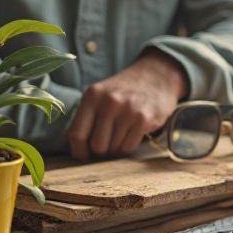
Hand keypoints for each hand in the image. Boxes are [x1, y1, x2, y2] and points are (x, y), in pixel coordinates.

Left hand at [68, 49, 187, 159]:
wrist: (155, 76)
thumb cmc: (123, 92)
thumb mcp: (100, 95)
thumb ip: (87, 118)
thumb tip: (78, 150)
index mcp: (92, 96)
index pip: (77, 134)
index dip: (79, 151)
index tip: (83, 157)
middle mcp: (109, 102)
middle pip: (97, 146)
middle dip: (102, 151)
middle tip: (107, 144)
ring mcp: (128, 110)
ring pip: (114, 148)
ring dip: (117, 148)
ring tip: (122, 133)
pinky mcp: (144, 119)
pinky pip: (129, 147)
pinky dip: (129, 146)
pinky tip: (132, 133)